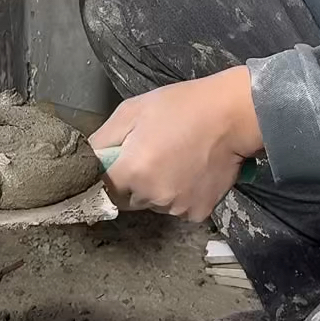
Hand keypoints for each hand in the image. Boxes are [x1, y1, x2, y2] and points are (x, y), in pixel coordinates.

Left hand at [89, 69, 264, 220]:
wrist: (232, 115)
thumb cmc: (181, 107)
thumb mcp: (133, 110)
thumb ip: (104, 139)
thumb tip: (86, 158)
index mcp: (132, 171)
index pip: (102, 188)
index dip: (107, 176)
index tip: (116, 164)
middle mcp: (152, 196)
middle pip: (127, 199)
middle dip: (132, 182)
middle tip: (150, 154)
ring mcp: (176, 208)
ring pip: (153, 205)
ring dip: (156, 190)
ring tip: (174, 161)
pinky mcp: (197, 213)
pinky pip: (178, 209)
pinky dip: (180, 196)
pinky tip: (191, 173)